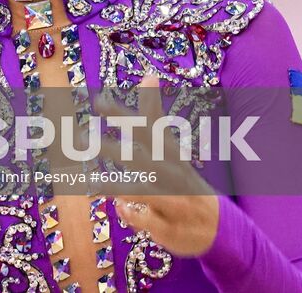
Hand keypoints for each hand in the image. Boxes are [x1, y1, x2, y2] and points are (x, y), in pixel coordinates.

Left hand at [95, 73, 220, 256]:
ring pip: (143, 192)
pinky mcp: (170, 227)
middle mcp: (172, 175)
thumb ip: (155, 114)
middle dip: (112, 149)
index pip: (147, 128)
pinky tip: (119, 207)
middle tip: (82, 139)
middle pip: (141, 158)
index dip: (123, 115)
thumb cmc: (184, 179)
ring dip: (115, 186)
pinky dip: (133, 215)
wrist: (219, 227)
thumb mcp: (171, 146)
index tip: (99, 100)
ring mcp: (172, 201)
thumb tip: (149, 75)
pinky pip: (148, 220)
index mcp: (171, 153)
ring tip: (90, 183)